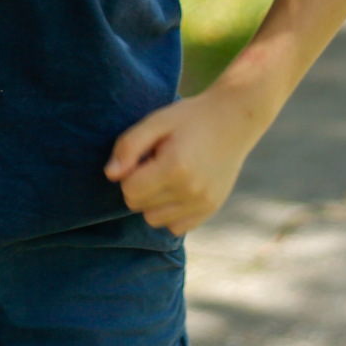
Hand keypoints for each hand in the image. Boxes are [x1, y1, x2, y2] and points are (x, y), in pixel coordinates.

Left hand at [104, 83, 264, 235]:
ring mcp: (203, 203)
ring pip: (154, 219)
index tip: (144, 156)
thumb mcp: (156, 121)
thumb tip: (111, 175)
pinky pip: (176, 227)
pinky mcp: (211, 209)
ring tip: (168, 176)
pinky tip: (178, 189)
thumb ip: (129, 146)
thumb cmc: (190, 118)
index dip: (130, 172)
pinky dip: (170, 212)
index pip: (129, 190)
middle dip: (140, 186)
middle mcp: (191, 191)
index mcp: (175, 168)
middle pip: (139, 206)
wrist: (234, 119)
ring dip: (153, 202)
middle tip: (157, 162)